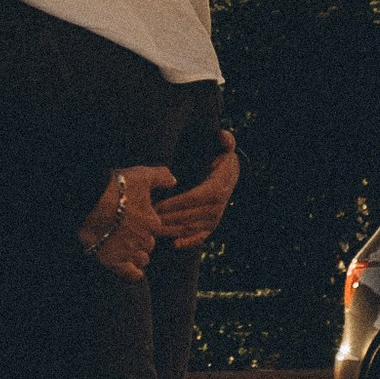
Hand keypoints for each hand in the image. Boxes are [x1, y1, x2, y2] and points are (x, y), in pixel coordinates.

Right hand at [79, 165, 172, 279]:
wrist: (91, 201)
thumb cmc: (117, 188)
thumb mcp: (143, 175)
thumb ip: (161, 177)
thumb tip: (173, 181)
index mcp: (153, 222)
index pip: (155, 229)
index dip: (146, 225)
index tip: (135, 219)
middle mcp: (144, 240)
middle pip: (148, 244)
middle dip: (141, 240)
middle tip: (127, 232)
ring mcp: (130, 252)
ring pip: (142, 260)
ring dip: (137, 255)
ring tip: (125, 248)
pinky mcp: (115, 262)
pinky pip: (131, 275)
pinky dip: (132, 273)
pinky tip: (127, 267)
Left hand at [155, 131, 240, 252]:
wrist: (232, 176)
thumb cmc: (222, 160)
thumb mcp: (225, 148)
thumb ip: (226, 141)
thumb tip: (223, 135)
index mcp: (216, 189)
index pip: (192, 198)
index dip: (174, 204)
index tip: (156, 206)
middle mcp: (217, 207)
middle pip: (188, 215)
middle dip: (168, 218)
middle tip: (148, 219)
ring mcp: (215, 218)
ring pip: (191, 227)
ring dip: (172, 230)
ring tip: (154, 230)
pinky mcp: (212, 226)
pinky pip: (200, 236)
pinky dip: (188, 242)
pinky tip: (174, 244)